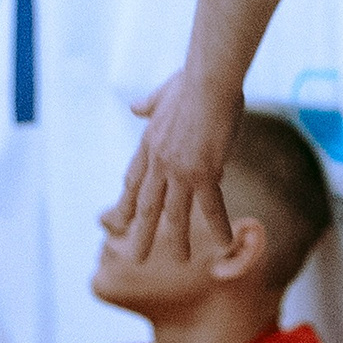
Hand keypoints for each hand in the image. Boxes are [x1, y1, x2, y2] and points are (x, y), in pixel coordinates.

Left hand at [103, 69, 241, 265]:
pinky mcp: (203, 171)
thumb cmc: (191, 80)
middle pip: (146, 206)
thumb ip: (149, 104)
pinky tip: (224, 243)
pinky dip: (217, 226)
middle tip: (134, 258)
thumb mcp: (163, 92)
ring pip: (174, 213)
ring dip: (176, 240)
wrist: (207, 80)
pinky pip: (211, 206)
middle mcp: (158, 162)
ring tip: (179, 262)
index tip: (119, 222)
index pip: (133, 180)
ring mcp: (178, 170)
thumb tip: (135, 106)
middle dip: (140, 234)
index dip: (126, 203)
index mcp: (149, 143)